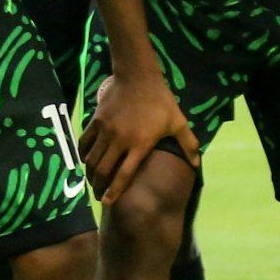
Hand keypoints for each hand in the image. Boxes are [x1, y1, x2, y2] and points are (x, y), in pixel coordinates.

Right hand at [79, 71, 197, 205]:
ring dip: (90, 174)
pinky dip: (83, 155)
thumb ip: (188, 144)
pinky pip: (84, 143)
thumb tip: (197, 164)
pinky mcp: (95, 121)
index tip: (108, 203)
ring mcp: (105, 131)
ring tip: (93, 182)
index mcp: (140, 144)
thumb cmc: (160, 101)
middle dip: (99, 187)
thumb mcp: (178, 122)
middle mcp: (120, 140)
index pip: (124, 174)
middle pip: (103, 171)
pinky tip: (86, 161)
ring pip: (92, 159)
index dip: (115, 191)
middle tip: (99, 195)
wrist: (138, 76)